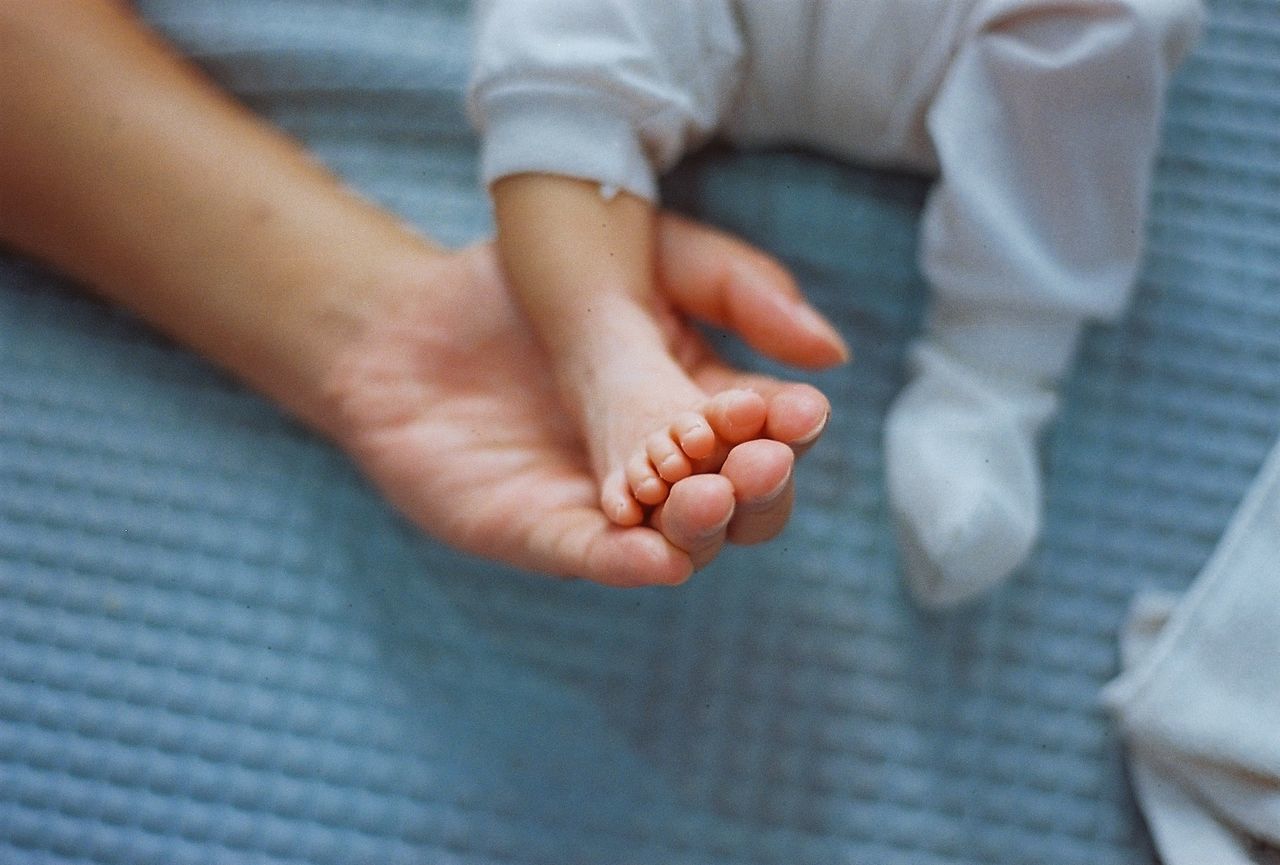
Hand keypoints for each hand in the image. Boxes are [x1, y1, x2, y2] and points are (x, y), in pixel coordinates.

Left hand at [323, 214, 839, 585]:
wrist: (403, 315)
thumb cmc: (524, 281)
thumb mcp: (650, 258)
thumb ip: (740, 290)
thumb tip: (830, 356)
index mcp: (699, 408)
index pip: (765, 435)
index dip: (787, 429)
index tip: (800, 411)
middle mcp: (663, 470)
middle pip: (740, 505)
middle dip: (759, 488)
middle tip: (759, 461)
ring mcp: (605, 508)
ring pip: (678, 542)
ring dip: (703, 527)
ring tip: (708, 494)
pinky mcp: (537, 531)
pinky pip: (589, 559)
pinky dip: (625, 563)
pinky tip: (656, 558)